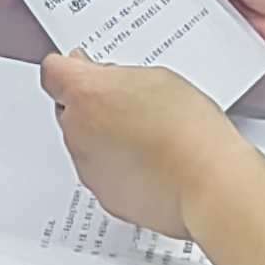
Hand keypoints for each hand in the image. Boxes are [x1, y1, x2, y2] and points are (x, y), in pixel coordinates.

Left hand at [39, 58, 230, 241]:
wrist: (210, 184)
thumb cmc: (190, 130)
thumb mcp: (157, 78)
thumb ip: (117, 76)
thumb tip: (105, 82)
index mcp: (86, 94)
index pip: (54, 71)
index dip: (71, 68)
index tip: (84, 67)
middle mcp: (78, 132)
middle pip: (69, 110)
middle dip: (91, 105)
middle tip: (130, 103)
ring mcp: (89, 168)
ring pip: (85, 144)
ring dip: (104, 138)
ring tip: (149, 137)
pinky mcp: (106, 197)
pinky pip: (103, 174)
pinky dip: (119, 168)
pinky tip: (150, 163)